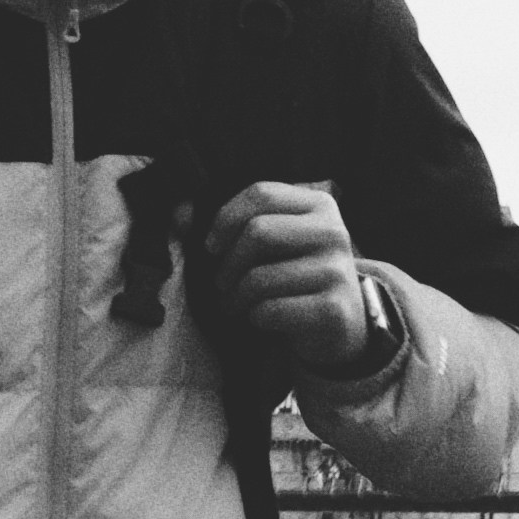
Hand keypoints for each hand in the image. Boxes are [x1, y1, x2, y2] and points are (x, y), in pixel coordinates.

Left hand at [201, 179, 386, 382]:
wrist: (339, 325)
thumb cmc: (295, 276)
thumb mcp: (272, 244)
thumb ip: (229, 224)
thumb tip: (178, 214)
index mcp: (319, 205)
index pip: (261, 193)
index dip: (226, 217)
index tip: (212, 246)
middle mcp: (334, 232)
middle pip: (259, 231)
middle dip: (228, 263)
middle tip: (221, 283)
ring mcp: (338, 271)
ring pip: (261, 277)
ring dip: (235, 297)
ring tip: (235, 304)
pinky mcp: (333, 309)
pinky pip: (271, 309)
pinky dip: (253, 317)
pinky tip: (259, 318)